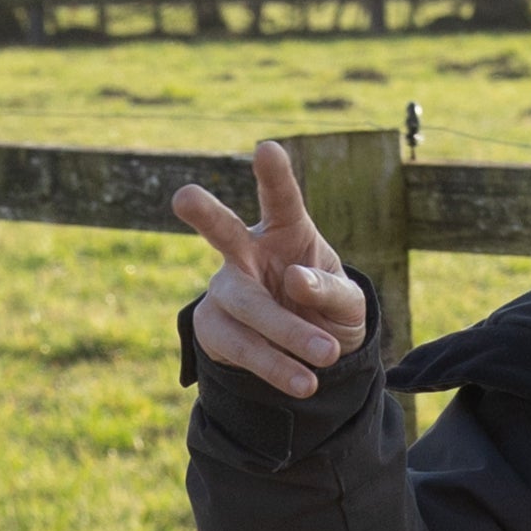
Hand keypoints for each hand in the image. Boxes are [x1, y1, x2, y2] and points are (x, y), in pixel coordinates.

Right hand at [169, 140, 372, 398]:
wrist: (308, 356)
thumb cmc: (327, 309)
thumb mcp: (348, 302)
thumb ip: (331, 290)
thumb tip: (293, 282)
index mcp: (285, 231)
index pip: (281, 200)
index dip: (274, 175)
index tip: (266, 148)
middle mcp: (247, 254)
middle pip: (224, 234)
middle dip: (204, 215)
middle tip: (183, 195)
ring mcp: (227, 292)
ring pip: (246, 305)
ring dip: (286, 332)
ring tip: (326, 355)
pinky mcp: (215, 330)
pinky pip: (240, 347)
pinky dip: (274, 365)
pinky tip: (301, 382)